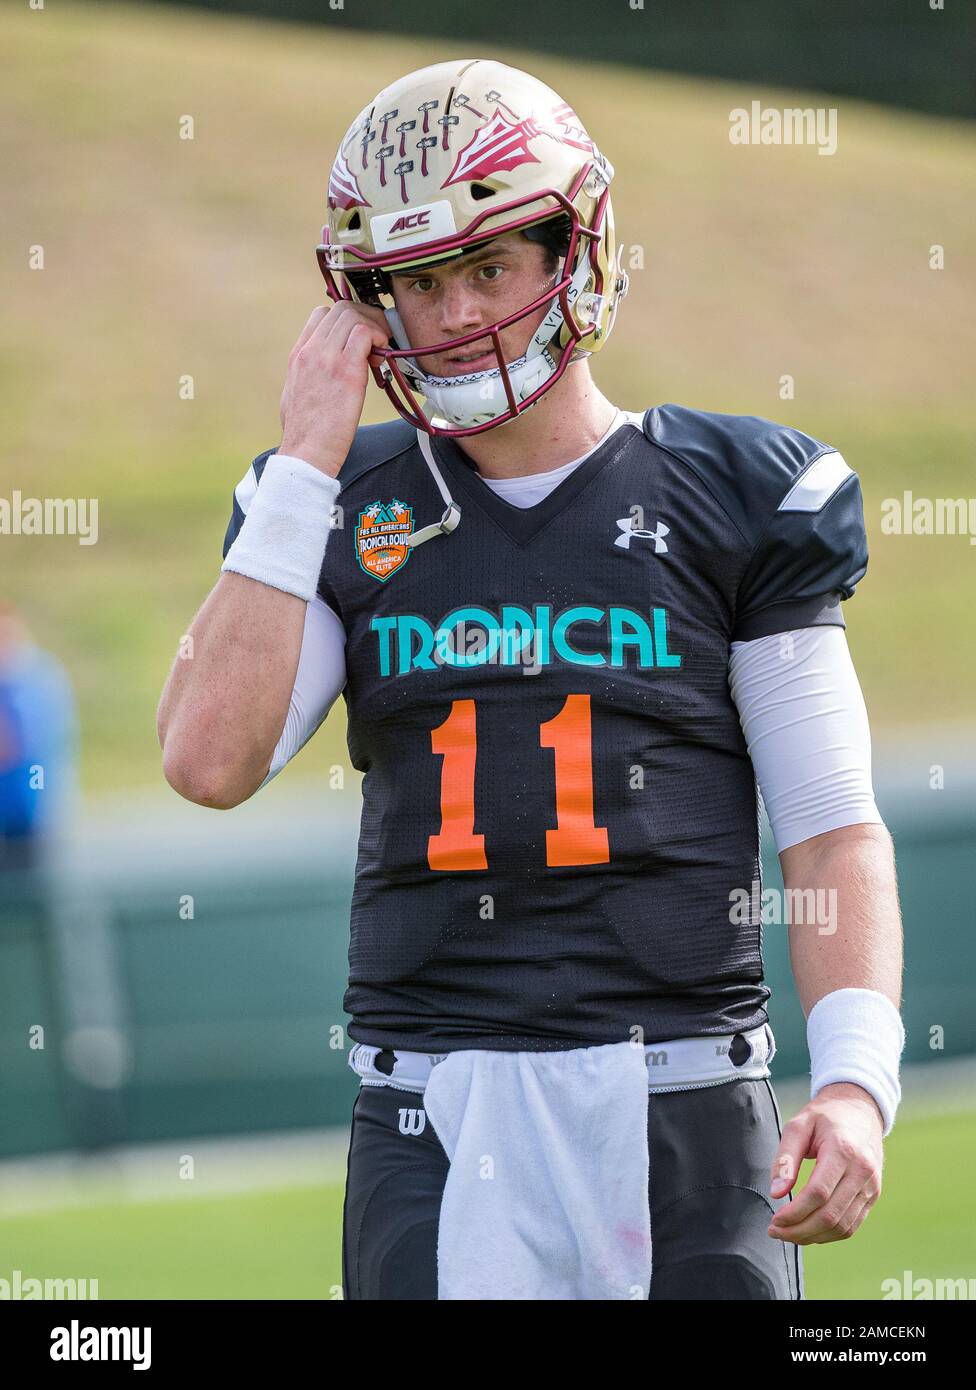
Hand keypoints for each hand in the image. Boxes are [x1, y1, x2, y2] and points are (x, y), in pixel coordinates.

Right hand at [279, 301, 390, 477]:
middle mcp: (311, 351)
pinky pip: (364, 333)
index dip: (346, 319)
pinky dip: (378, 336)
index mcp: (299, 355)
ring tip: (381, 348)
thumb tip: (325, 372)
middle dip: (366, 317)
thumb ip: (310, 375)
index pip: (321, 314)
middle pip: (341, 309)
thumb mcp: (296, 394)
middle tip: (379, 338)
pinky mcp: (346, 370)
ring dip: (374, 326)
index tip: (360, 336)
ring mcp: (326, 358)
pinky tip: (381, 357)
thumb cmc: (305, 433)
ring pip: (353, 315)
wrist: (306, 452)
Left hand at [766, 1082, 883, 1244]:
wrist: (859, 1109)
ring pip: (842, 1226)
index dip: (795, 1213)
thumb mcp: (798, 1126)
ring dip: (813, 1237)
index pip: (818, 1193)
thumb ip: (785, 1158)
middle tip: (776, 1231)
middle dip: (799, 1230)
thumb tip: (776, 1193)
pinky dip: (829, 1235)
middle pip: (830, 1215)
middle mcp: (862, 1171)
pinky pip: (852, 1225)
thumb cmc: (824, 1117)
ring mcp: (871, 1185)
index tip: (775, 1219)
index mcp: (843, 1150)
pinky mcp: (873, 1195)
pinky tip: (809, 1231)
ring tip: (788, 1233)